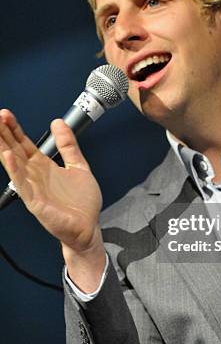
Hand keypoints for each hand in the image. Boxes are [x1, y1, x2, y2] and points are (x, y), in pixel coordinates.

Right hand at [0, 109, 101, 253]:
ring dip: (4, 148)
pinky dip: (15, 170)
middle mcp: (36, 176)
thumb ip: (68, 145)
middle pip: (15, 151)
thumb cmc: (82, 203)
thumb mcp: (78, 166)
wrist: (89, 227)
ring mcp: (34, 189)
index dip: (15, 129)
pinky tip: (8, 157)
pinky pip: (23, 184)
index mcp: (44, 167)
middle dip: (5, 134)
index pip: (24, 144)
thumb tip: (58, 123)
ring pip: (14, 165)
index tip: (6, 115)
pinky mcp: (36, 202)